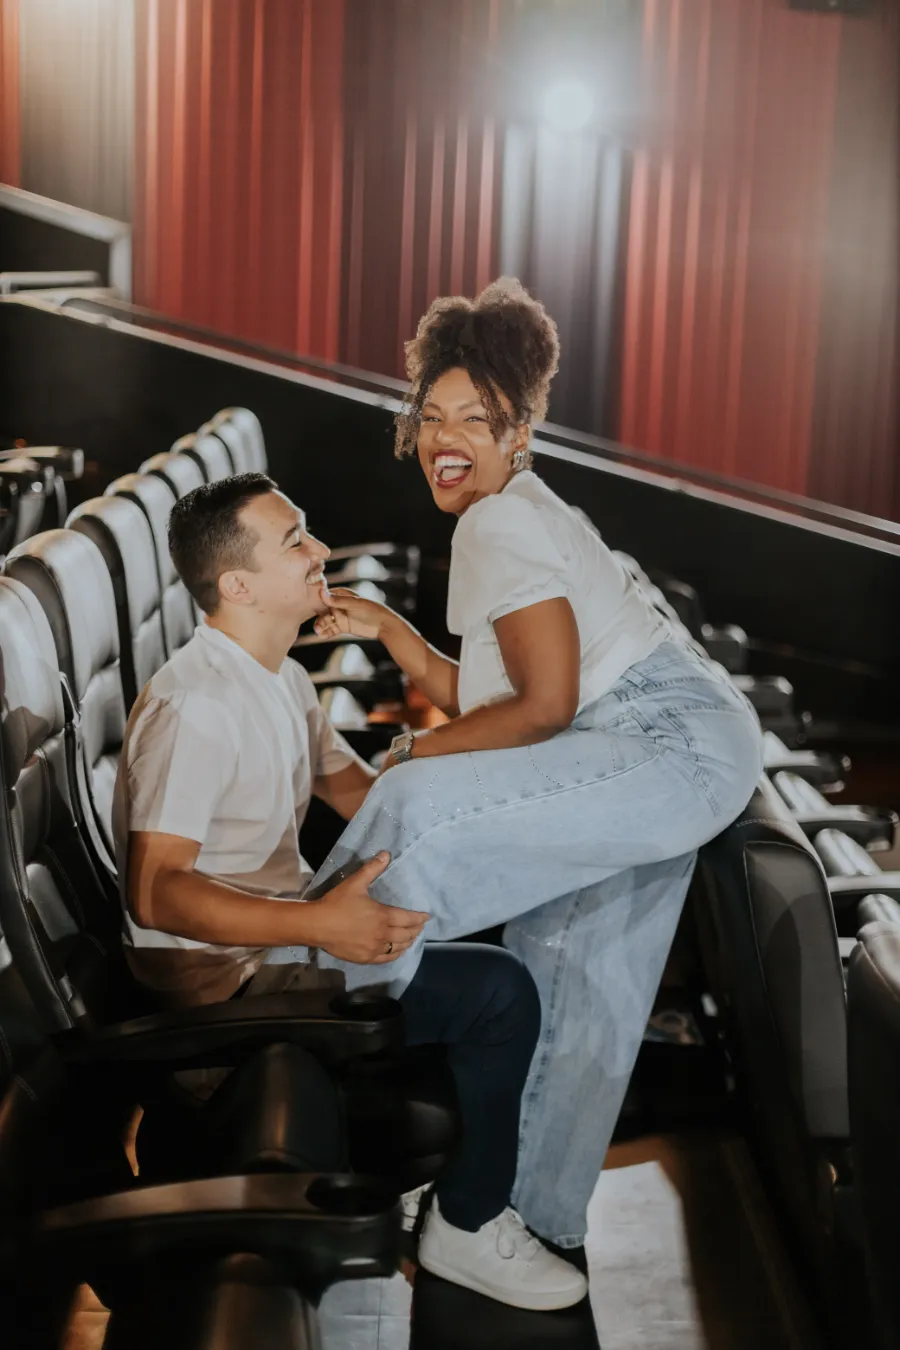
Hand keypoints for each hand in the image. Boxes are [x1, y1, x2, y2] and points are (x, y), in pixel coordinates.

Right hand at [308, 852, 428, 963]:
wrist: (318, 925)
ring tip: (412, 938)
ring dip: (408, 942)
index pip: (408, 918)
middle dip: (416, 930)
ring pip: (398, 947)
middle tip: (420, 927)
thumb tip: (387, 854)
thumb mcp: (355, 883)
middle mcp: (382, 934)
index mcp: (383, 915)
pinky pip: (386, 958)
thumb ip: (372, 869)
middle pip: (406, 934)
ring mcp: (374, 948)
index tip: (426, 917)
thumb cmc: (337, 903)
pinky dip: (396, 954)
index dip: (419, 918)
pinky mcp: (366, 958)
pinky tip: (397, 951)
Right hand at [314, 586, 392, 641]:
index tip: (308, 607)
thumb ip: (338, 600)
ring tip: (319, 632)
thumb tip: (322, 593)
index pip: (325, 596)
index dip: (316, 601)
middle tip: (317, 625)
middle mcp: (339, 605)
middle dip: (319, 617)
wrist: (383, 625)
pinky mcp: (343, 626)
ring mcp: (340, 616)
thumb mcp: (354, 604)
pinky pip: (331, 629)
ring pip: (326, 621)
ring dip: (321, 626)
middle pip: (323, 610)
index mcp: (342, 594)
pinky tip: (322, 636)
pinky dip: (326, 632)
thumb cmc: (371, 610)